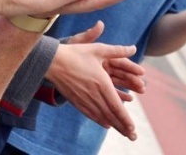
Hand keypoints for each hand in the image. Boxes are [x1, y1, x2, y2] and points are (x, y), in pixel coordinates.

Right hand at [47, 22, 143, 139]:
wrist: (52, 61)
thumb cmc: (75, 53)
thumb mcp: (98, 49)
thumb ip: (117, 50)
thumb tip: (134, 48)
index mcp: (102, 83)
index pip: (116, 105)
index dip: (125, 118)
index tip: (133, 127)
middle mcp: (94, 94)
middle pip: (110, 115)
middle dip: (122, 126)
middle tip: (132, 137)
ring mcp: (84, 99)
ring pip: (101, 116)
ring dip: (113, 125)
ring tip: (123, 133)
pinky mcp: (76, 101)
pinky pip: (90, 114)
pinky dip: (100, 120)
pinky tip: (106, 124)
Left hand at [66, 22, 144, 93]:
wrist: (56, 64)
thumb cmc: (70, 51)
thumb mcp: (80, 43)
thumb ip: (91, 34)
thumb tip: (100, 24)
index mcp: (102, 57)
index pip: (120, 61)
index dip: (131, 66)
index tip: (141, 71)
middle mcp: (103, 68)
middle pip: (121, 74)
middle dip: (132, 80)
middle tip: (142, 86)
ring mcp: (99, 79)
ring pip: (117, 84)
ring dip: (127, 89)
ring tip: (137, 93)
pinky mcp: (95, 89)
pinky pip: (108, 94)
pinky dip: (117, 97)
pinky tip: (126, 100)